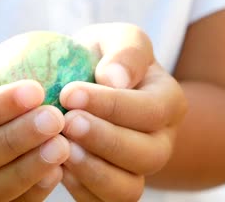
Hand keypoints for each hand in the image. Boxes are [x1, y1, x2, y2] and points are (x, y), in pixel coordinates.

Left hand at [59, 23, 186, 200]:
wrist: (92, 85)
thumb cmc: (106, 58)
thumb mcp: (120, 38)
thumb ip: (126, 51)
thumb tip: (114, 79)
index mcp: (167, 102)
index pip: (149, 110)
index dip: (111, 105)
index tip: (69, 93)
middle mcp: (160, 141)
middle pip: (145, 154)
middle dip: (103, 139)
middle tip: (65, 122)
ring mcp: (138, 169)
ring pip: (128, 188)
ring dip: (93, 171)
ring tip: (60, 149)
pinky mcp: (114, 186)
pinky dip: (81, 189)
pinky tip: (56, 166)